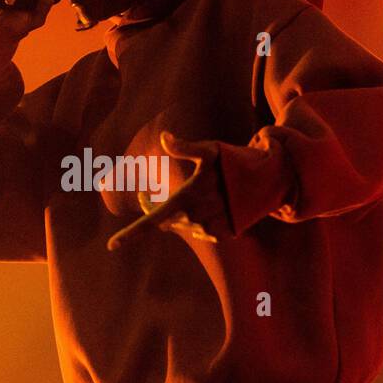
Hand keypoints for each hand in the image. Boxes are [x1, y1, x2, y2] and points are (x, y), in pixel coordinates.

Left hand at [106, 131, 231, 250]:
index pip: (152, 221)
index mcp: (187, 199)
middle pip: (164, 219)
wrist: (270, 182)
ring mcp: (210, 230)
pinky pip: (200, 229)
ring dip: (177, 213)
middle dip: (153, 208)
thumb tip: (165, 136)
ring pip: (182, 224)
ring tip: (187, 195)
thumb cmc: (236, 162)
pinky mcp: (222, 235)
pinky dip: (196, 218)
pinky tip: (208, 204)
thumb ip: (184, 147)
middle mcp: (196, 219)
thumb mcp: (210, 150)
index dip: (130, 235)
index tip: (112, 246)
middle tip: (143, 194)